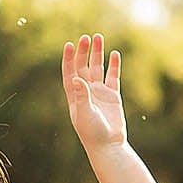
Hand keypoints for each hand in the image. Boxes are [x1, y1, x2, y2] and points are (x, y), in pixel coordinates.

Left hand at [64, 33, 126, 152]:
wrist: (109, 145)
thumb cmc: (92, 133)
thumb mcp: (85, 113)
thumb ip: (81, 95)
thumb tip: (76, 78)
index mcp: (75, 96)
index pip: (69, 73)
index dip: (68, 59)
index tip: (69, 45)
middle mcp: (86, 92)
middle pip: (83, 67)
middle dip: (83, 52)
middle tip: (86, 37)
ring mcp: (99, 93)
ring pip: (98, 68)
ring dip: (98, 54)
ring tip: (99, 38)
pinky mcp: (113, 96)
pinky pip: (113, 76)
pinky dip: (114, 65)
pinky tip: (114, 54)